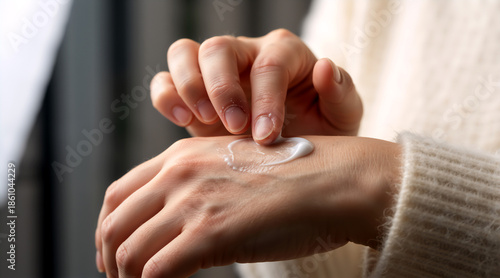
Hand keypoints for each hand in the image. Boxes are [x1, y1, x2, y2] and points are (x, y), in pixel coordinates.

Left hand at [95, 136, 400, 276]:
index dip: (109, 229)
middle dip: (109, 259)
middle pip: (114, 224)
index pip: (118, 195)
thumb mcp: (234, 166)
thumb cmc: (295, 176)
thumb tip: (178, 222)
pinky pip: (155, 272)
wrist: (336, 179)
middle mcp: (179, 174)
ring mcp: (193, 203)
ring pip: (128, 253)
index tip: (114, 254)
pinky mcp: (211, 233)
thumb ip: (199, 186)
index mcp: (182, 156)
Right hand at [150, 29, 362, 144]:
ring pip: (185, 53)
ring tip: (201, 120)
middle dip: (222, 88)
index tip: (267, 137)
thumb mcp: (342, 118)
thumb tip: (324, 67)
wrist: (293, 153)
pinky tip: (183, 121)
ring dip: (189, 85)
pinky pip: (165, 81)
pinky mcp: (191, 94)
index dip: (265, 98)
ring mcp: (215, 71)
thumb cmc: (322, 131)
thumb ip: (341, 93)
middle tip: (234, 127)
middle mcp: (247, 54)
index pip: (269, 63)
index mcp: (285, 53)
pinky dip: (166, 97)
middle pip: (219, 48)